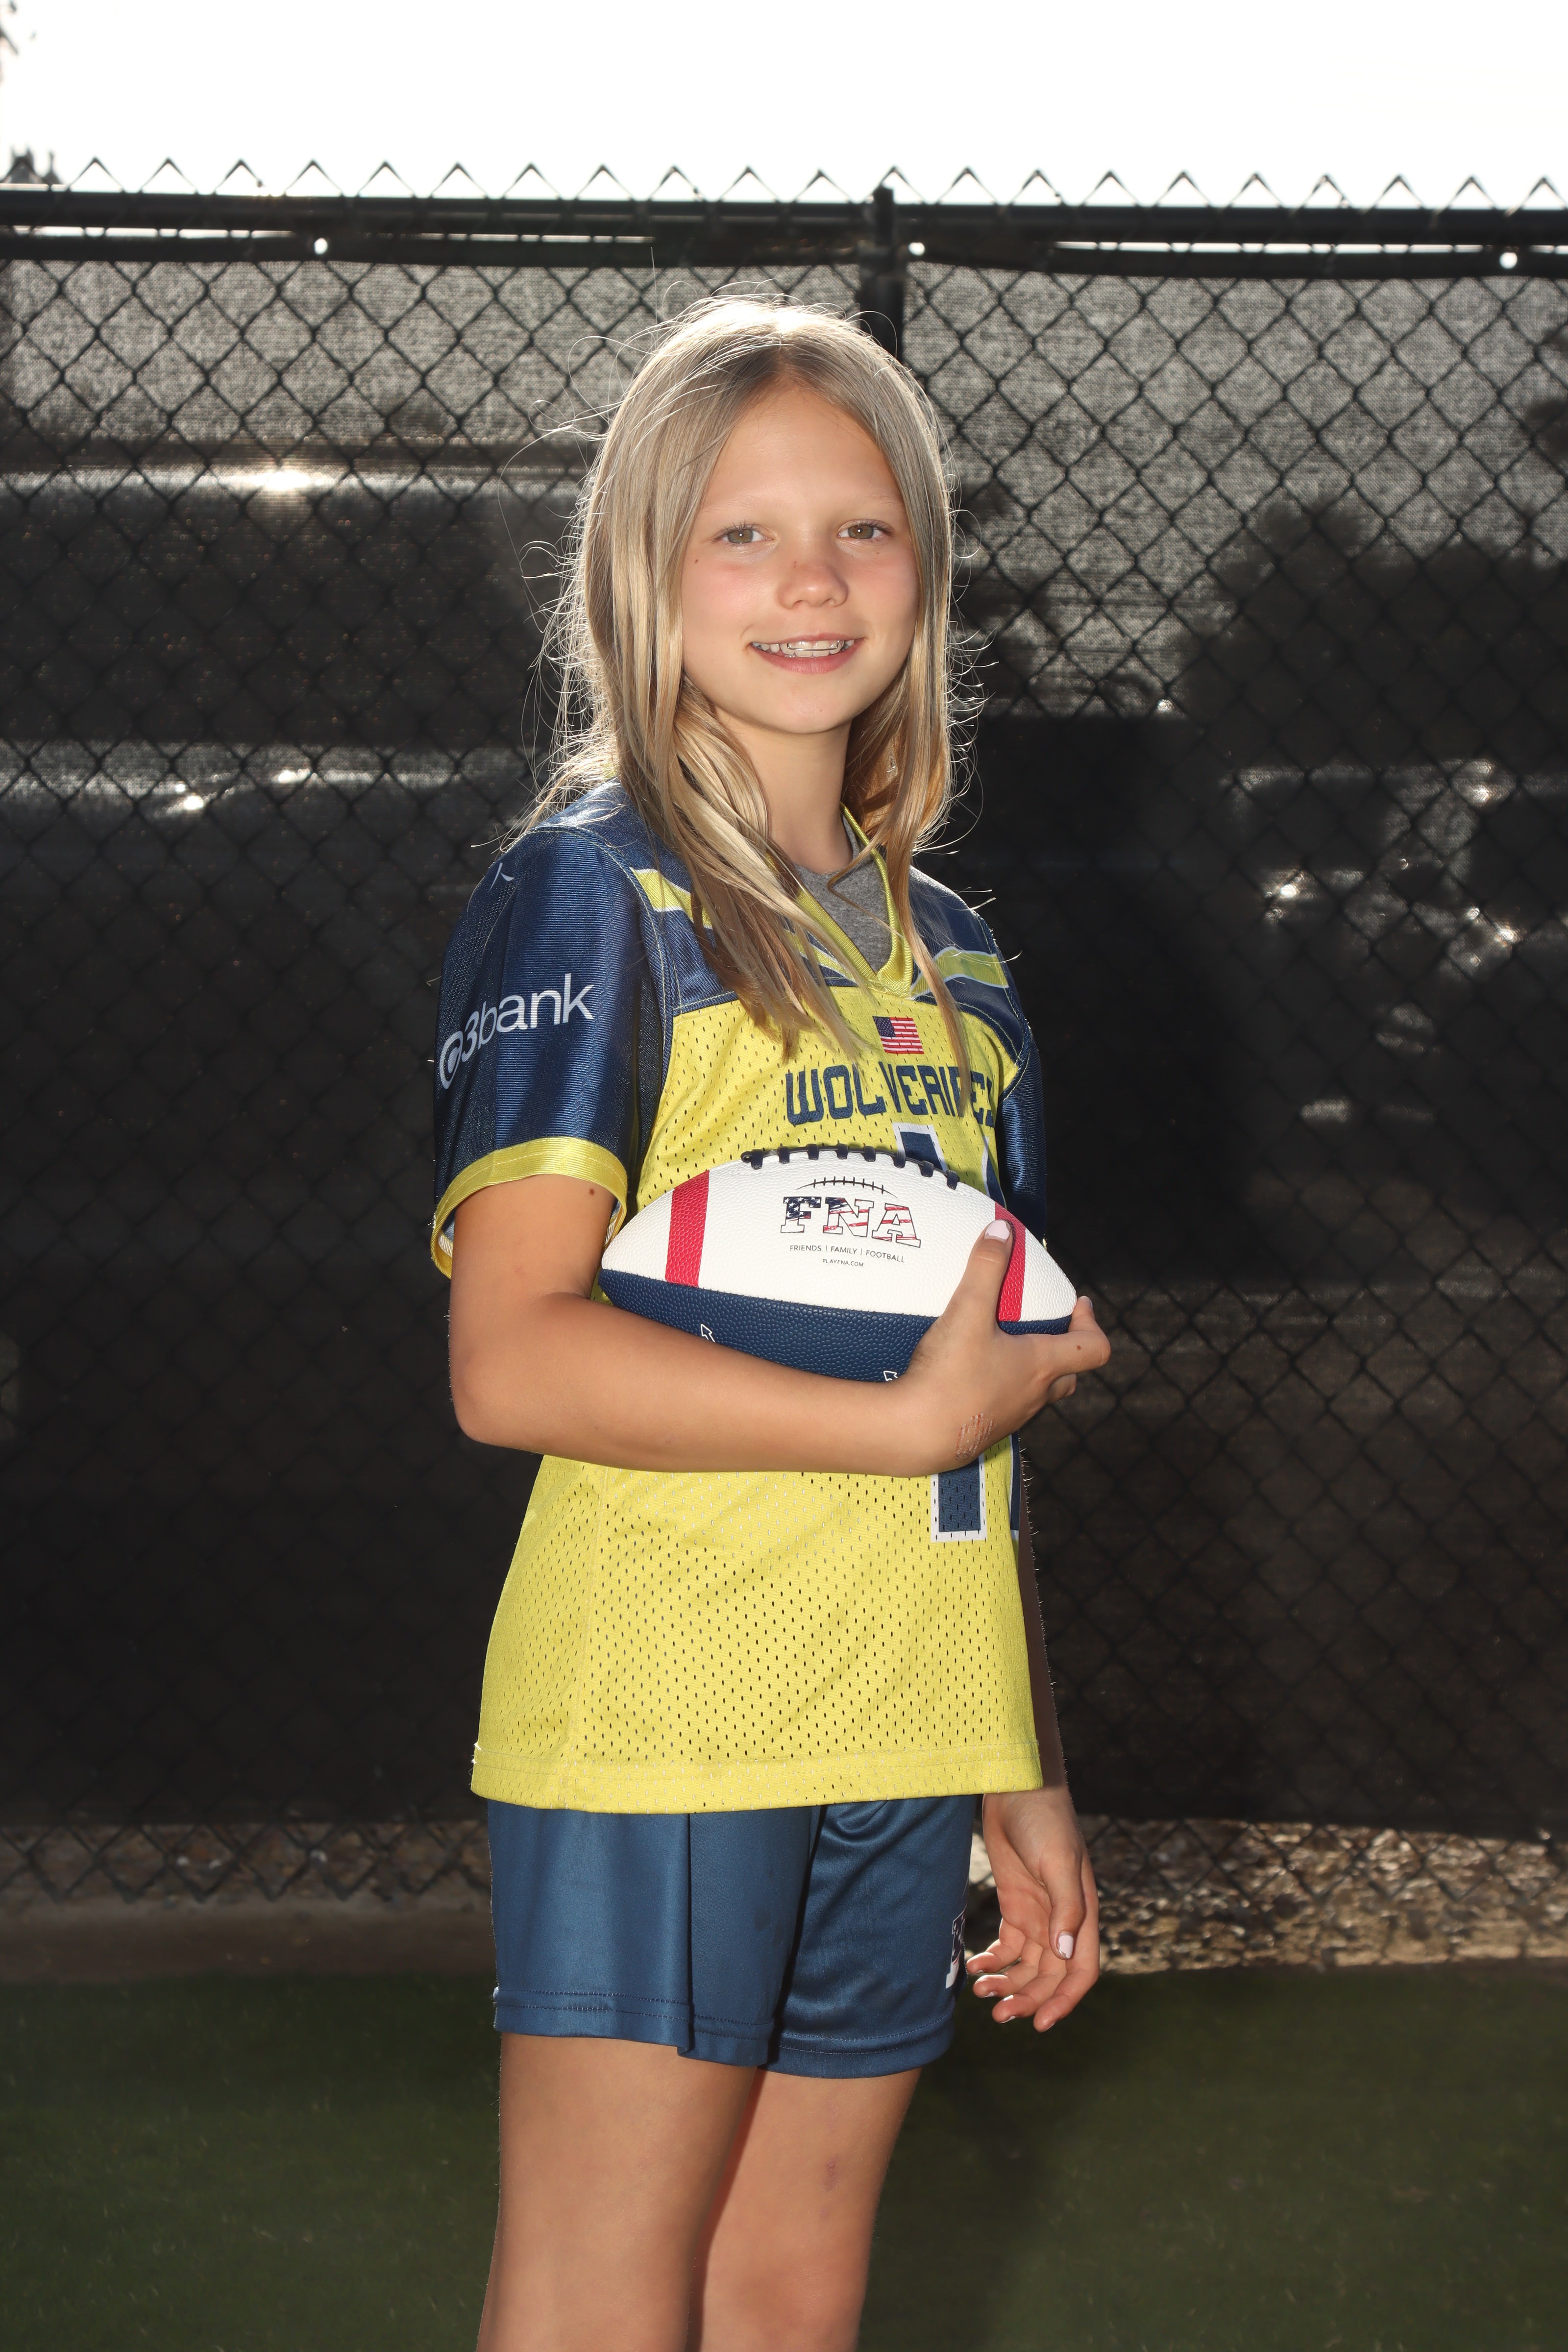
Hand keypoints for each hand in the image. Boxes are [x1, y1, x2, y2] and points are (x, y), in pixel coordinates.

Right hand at [891, 1226, 1109, 1475]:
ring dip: (1035, 1371)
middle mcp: (1034, 1394)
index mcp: (1041, 1364)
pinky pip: (1010, 1408)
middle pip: (1070, 1374)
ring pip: (1040, 1394)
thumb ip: (985, 1268)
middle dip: (1065, 1348)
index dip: (1091, 1324)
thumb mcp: (967, 1311)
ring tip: (1006, 1348)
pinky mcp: (987, 1430)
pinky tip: (974, 1376)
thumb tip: (1002, 1230)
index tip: (1077, 1305)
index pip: (1093, 1348)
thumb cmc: (950, 1374)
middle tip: (1045, 1327)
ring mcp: (1013, 1417)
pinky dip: (1005, 1389)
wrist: (917, 1433)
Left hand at [966, 1786, 1099, 2028]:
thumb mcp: (1058, 1861)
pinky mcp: (1014, 1904)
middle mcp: (1062, 1920)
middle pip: (1049, 1975)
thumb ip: (1065, 1907)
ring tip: (982, 1993)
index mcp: (1082, 1914)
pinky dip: (993, 1960)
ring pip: (1026, 1965)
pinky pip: (1007, 1945)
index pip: (1081, 1971)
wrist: (1017, 1787)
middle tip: (998, 2015)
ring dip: (1007, 1983)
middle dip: (1027, 1998)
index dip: (1064, 2001)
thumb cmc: (1045, 1819)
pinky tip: (974, 1966)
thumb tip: (1065, 1954)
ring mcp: (1038, 1913)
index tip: (1040, 2024)